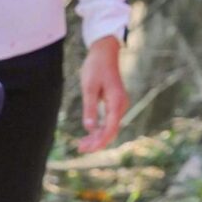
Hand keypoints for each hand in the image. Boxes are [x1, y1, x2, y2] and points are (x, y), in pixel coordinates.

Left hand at [78, 36, 128, 153]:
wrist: (105, 51)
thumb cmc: (96, 66)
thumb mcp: (89, 87)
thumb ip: (90, 107)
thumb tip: (89, 128)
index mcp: (116, 101)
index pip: (111, 128)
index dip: (100, 141)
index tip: (88, 148)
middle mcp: (121, 105)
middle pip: (112, 131)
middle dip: (97, 142)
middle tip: (80, 149)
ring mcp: (119, 105)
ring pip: (110, 127)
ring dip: (97, 137)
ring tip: (81, 146)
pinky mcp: (115, 104)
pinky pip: (109, 121)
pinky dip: (99, 129)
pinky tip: (89, 135)